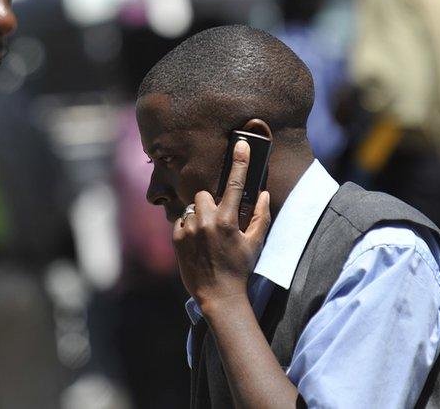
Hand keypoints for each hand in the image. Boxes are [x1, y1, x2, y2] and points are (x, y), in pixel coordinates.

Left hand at [173, 140, 270, 309]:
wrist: (218, 296)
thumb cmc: (240, 269)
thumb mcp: (255, 243)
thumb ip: (260, 216)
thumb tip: (263, 193)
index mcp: (227, 221)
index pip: (234, 183)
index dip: (239, 161)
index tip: (241, 142)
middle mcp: (206, 222)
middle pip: (204, 194)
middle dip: (211, 202)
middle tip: (219, 219)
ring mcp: (189, 230)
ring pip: (192, 207)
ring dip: (200, 215)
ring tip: (208, 234)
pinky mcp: (176, 239)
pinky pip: (182, 221)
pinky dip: (189, 227)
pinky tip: (198, 243)